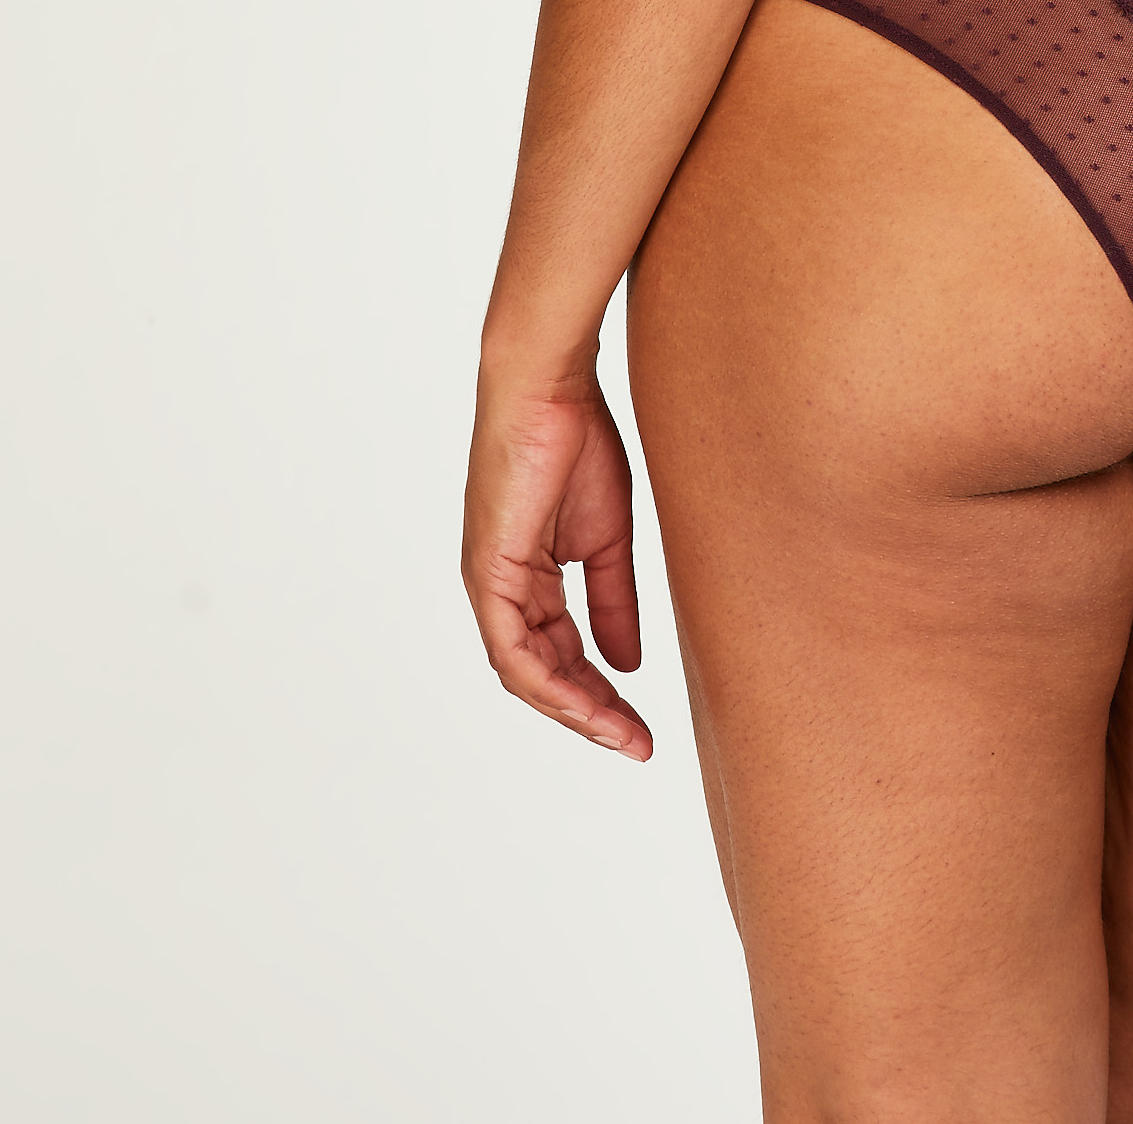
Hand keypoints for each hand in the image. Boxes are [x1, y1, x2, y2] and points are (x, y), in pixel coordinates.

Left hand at [463, 370, 655, 759]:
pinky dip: (551, 683)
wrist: (550, 387)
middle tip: (638, 744)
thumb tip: (627, 662)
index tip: (642, 725)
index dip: (602, 693)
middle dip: (592, 714)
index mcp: (529, 577)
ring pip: (527, 673)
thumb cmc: (576, 440)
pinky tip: (589, 702)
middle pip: (543, 674)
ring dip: (576, 710)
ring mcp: (491, 584)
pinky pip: (514, 649)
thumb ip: (613, 600)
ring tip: (623, 735)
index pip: (561, 654)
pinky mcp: (490, 573)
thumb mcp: (607, 536)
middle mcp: (503, 589)